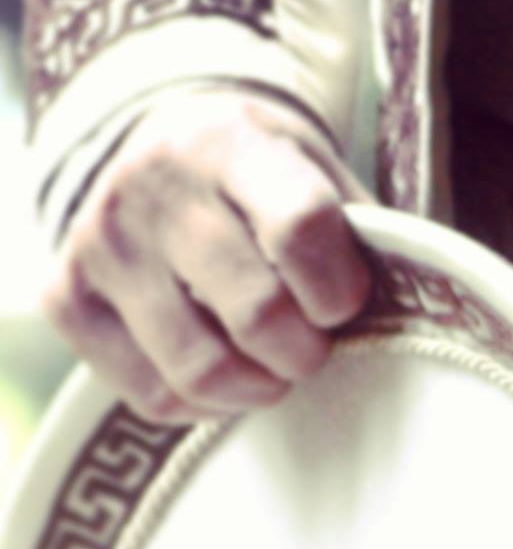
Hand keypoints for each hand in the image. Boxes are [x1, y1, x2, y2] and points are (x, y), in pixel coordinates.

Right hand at [41, 88, 371, 423]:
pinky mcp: (64, 295)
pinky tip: (223, 375)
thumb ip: (365, 239)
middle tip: (314, 346)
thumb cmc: (272, 180)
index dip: (338, 288)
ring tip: (274, 368)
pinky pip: (150, 394)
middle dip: (305, 351)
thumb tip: (413, 318)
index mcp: (234, 144)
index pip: (301, 226)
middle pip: (256, 312)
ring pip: (200, 368)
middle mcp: (155, 186)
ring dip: (258, 387)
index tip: (345, 303)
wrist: (168, 148)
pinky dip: (203, 404)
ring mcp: (102, 242)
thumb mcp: (324, 176)